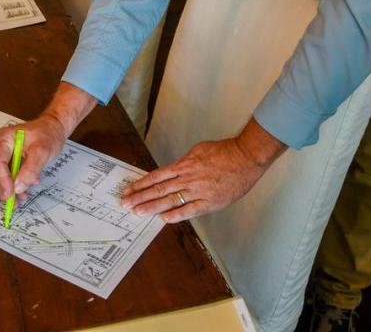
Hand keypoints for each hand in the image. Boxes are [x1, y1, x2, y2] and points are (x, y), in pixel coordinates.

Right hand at [0, 82, 96, 200]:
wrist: (53, 128)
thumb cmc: (48, 134)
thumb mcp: (42, 151)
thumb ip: (30, 169)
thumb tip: (19, 187)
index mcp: (4, 139)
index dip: (2, 180)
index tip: (10, 193)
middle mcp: (0, 145)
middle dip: (4, 188)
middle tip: (13, 202)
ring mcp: (3, 153)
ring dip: (8, 189)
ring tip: (21, 199)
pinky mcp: (8, 159)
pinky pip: (6, 175)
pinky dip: (13, 185)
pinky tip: (23, 191)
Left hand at [121, 118, 286, 222]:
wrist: (246, 157)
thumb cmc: (225, 152)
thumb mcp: (200, 150)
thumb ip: (185, 162)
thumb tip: (174, 171)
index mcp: (184, 165)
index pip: (157, 176)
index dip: (141, 184)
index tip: (129, 190)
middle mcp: (188, 178)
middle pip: (159, 189)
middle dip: (140, 197)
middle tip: (125, 203)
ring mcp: (198, 191)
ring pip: (170, 200)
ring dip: (152, 207)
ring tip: (138, 212)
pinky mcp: (210, 202)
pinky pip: (190, 210)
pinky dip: (176, 215)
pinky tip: (163, 219)